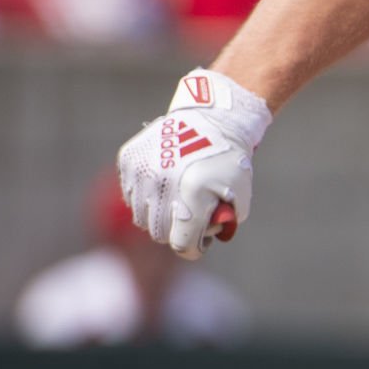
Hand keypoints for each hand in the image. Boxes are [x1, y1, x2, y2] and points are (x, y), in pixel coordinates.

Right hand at [117, 69, 272, 258]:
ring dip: (158, 216)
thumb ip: (223, 224)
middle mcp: (163, 182)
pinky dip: (146, 197)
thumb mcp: (239, 195)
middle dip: (176, 231)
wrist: (212, 120)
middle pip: (159, 233)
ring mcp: (142, 169)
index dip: (193, 248)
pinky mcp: (129, 159)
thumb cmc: (229, 161)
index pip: (181, 243)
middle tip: (189, 220)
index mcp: (193, 193)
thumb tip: (203, 241)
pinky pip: (131, 195)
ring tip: (177, 202)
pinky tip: (163, 185)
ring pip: (141, 216)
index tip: (199, 242)